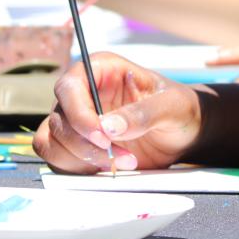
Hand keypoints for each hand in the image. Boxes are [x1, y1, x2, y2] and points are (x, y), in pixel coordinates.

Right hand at [33, 52, 202, 172]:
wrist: (185, 132)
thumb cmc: (180, 108)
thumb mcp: (171, 105)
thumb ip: (142, 113)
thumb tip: (109, 127)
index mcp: (101, 70)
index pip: (69, 87)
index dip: (79, 114)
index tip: (103, 137)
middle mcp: (83, 93)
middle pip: (59, 118)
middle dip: (85, 143)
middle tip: (120, 156)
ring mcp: (77, 120)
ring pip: (53, 140)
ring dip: (82, 159)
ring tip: (122, 162)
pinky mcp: (77, 145)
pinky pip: (58, 158)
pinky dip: (77, 169)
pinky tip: (106, 169)